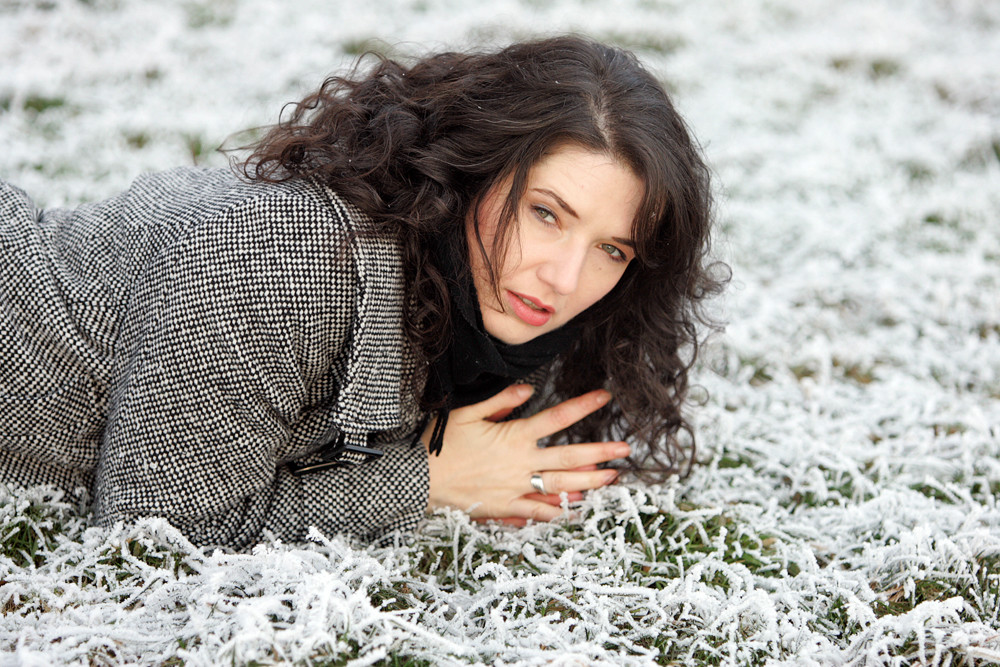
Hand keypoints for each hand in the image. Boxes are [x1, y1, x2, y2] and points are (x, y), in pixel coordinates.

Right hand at [424, 384, 630, 523]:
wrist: (419, 479)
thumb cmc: (440, 444)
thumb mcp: (468, 414)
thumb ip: (501, 401)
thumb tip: (528, 389)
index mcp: (513, 436)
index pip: (557, 418)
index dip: (583, 406)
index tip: (605, 398)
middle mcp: (520, 463)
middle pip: (569, 457)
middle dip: (600, 451)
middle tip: (625, 449)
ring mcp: (515, 488)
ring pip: (561, 486)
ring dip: (589, 482)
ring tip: (611, 478)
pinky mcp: (506, 507)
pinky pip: (538, 512)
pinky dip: (559, 512)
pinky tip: (578, 509)